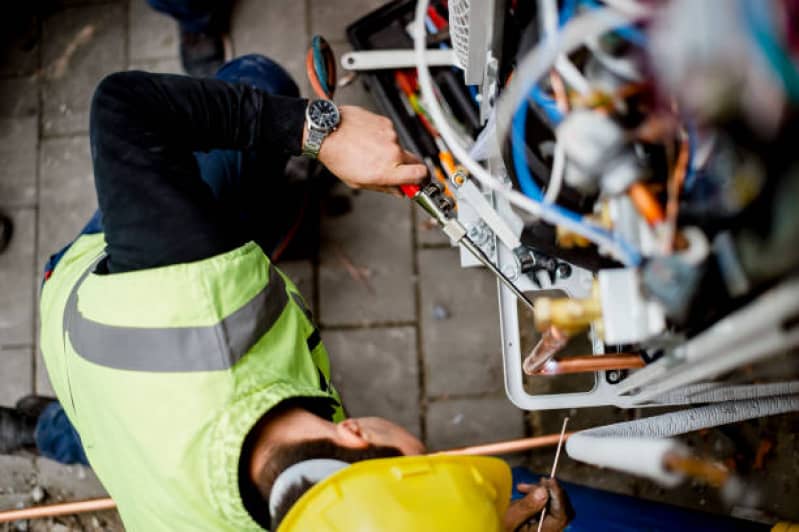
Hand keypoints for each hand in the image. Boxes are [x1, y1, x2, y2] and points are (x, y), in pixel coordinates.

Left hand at [312, 105, 427, 194]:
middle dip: (408, 167)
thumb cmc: (338, 156)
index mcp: (386, 171)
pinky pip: (390, 134)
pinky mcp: (386, 122)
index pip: (420, 175)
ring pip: (399, 147)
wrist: (326, 130)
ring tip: (369, 151)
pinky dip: (382, 138)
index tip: (418, 182)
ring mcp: (390, 135)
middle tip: (395, 169)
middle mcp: (392, 152)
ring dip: (390, 151)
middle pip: (416, 161)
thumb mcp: (358, 182)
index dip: (422, 180)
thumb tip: (399, 191)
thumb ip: (383, 187)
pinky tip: (367, 139)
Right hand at [503, 479, 571, 531]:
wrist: (495, 529)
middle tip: (539, 481)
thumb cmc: (500, 528)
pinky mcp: (544, 519)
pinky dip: (538, 494)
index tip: (550, 480)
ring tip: (522, 488)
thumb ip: (526, 506)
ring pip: (556, 503)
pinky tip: (523, 490)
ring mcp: (549, 525)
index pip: (562, 515)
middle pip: (564, 509)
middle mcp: (551, 530)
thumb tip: (543, 491)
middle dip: (552, 491)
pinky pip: (548, 503)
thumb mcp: (509, 519)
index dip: (559, 496)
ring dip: (542, 491)